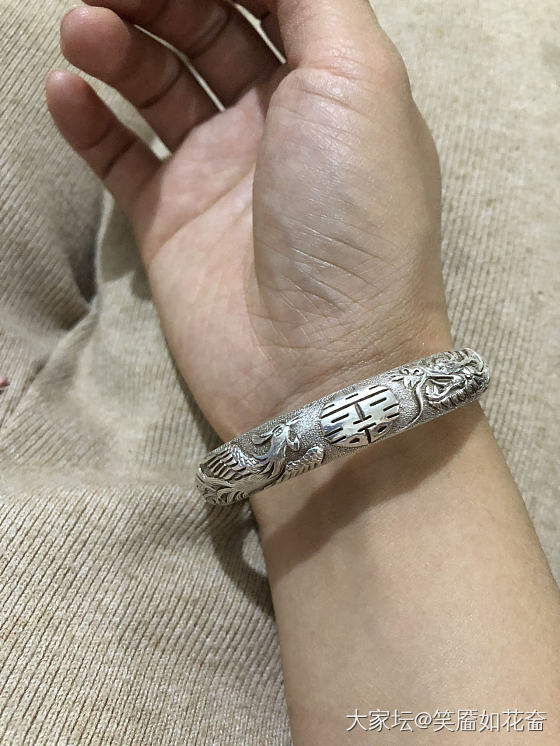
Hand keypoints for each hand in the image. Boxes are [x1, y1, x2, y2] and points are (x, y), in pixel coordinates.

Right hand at [46, 0, 451, 442]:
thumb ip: (318, 2)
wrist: (320, 363)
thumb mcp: (363, 83)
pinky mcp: (171, 224)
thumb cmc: (353, 219)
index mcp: (330, 85)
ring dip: (116, 45)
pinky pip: (121, 158)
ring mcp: (219, 175)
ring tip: (84, 28)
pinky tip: (67, 91)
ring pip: (156, 86)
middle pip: (204, 29)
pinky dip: (90, 122)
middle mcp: (274, 124)